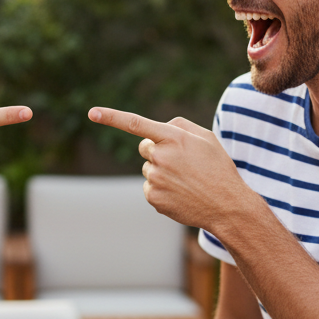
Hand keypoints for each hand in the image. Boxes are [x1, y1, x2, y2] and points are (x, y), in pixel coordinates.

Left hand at [88, 107, 256, 230]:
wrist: (227, 206)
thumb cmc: (217, 168)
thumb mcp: (206, 138)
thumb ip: (179, 126)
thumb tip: (156, 128)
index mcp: (173, 138)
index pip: (136, 124)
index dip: (112, 117)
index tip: (92, 112)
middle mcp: (161, 157)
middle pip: (144, 148)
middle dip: (157, 151)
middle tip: (182, 163)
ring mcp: (155, 179)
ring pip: (148, 168)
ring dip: (161, 171)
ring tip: (185, 181)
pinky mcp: (153, 197)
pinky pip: (149, 186)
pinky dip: (161, 189)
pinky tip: (180, 193)